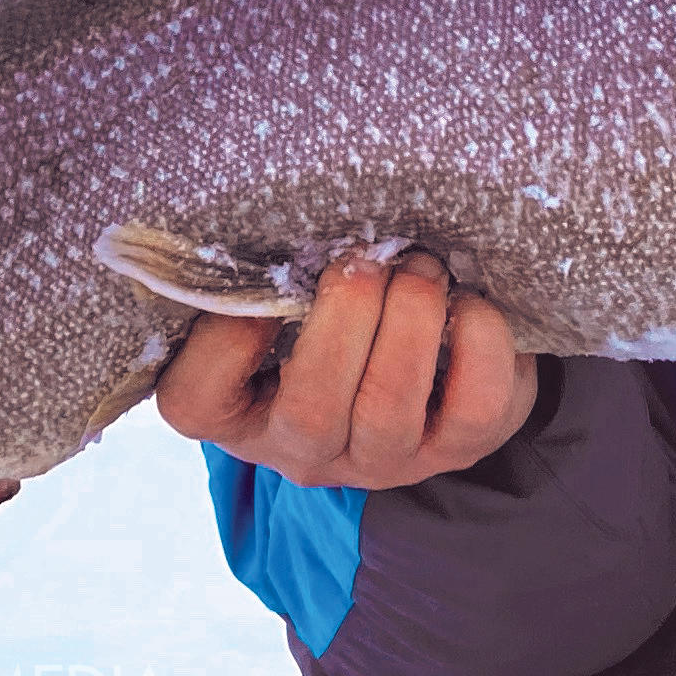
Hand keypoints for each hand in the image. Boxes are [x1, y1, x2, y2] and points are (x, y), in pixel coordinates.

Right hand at [151, 249, 536, 489]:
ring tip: (418, 266)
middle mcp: (306, 451)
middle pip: (311, 411)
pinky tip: (469, 301)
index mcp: (240, 413)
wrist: (413, 363)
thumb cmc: (321, 316)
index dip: (222, 341)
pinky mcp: (458, 446)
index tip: (262, 283)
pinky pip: (478, 410)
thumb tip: (269, 215)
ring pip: (391, 412)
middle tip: (364, 257)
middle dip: (345, 318)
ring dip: (411, 321)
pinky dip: (481, 344)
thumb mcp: (275, 304)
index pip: (195, 402)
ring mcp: (385, 459)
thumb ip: (261, 276)